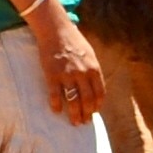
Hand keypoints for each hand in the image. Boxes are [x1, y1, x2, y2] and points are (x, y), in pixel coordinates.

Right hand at [28, 0, 105, 124]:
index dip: (98, 105)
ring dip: (74, 114)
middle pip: (87, 100)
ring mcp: (67, 75)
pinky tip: (56, 111)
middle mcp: (82, 73)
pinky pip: (55, 95)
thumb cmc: (74, 41)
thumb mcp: (89, 54)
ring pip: (73, 101)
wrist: (56, 30)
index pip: (100, 93)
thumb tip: (95, 86)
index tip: (94, 112)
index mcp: (94, 68)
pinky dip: (56, 105)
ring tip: (74, 122)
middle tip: (84, 122)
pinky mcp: (52, 75)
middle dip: (87, 113)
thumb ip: (92, 70)